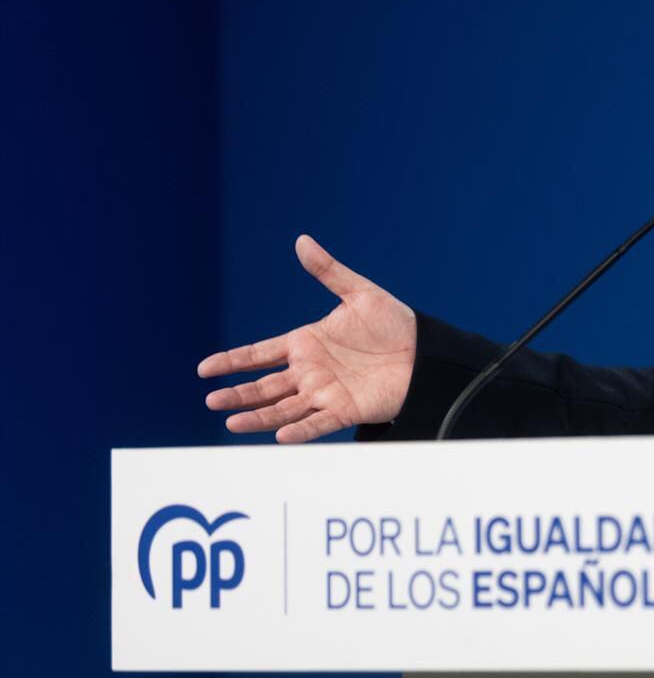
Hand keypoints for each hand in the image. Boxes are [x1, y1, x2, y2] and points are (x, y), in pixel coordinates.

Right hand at [198, 235, 417, 442]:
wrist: (425, 352)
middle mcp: (310, 371)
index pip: (259, 353)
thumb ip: (328, 270)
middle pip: (264, 386)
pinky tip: (279, 436)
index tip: (204, 369)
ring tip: (230, 423)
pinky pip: (317, 423)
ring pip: (283, 408)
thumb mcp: (359, 293)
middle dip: (237, 393)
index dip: (232, 361)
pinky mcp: (345, 409)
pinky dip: (299, 430)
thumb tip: (302, 241)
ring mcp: (325, 392)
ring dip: (257, 417)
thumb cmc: (394, 323)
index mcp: (307, 343)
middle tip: (210, 400)